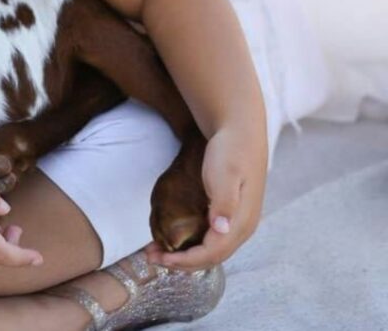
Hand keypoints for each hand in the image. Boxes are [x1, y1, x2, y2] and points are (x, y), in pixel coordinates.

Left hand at [146, 124, 267, 269]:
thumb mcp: (225, 173)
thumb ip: (224, 201)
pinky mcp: (229, 214)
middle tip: (151, 257)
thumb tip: (222, 229)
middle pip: (211, 257)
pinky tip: (175, 240)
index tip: (162, 259)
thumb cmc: (230, 150)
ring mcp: (236, 221)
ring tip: (157, 252)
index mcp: (242, 222)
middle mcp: (242, 227)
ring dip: (185, 256)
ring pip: (211, 251)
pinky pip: (210, 240)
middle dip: (181, 263)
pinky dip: (191, 245)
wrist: (238, 130)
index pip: (213, 254)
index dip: (187, 260)